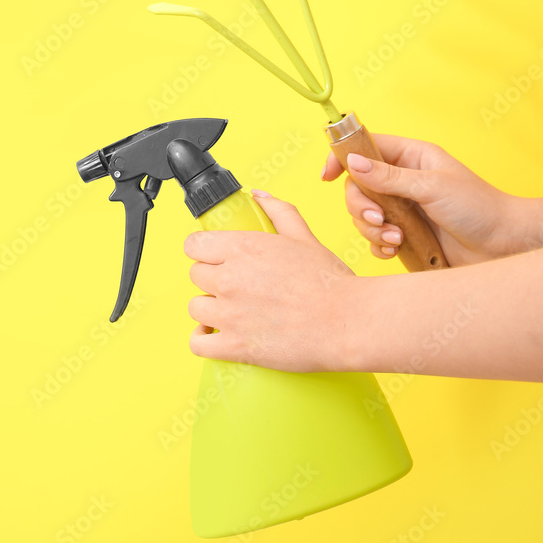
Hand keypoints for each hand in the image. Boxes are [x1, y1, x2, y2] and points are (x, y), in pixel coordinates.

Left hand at [184, 191, 363, 372]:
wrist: (348, 323)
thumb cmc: (330, 283)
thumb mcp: (304, 237)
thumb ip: (278, 211)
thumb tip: (258, 196)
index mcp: (243, 248)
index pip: (194, 245)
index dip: (203, 250)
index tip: (213, 258)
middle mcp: (230, 278)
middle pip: (195, 274)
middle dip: (211, 278)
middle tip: (233, 285)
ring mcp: (230, 314)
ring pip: (195, 307)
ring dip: (209, 308)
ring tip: (229, 310)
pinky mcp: (235, 346)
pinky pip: (197, 343)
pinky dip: (202, 338)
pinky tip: (214, 333)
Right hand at [321, 134, 522, 265]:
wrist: (505, 246)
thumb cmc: (479, 208)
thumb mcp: (431, 186)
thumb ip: (388, 177)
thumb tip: (352, 163)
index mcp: (411, 158)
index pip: (365, 148)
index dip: (342, 158)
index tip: (326, 176)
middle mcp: (403, 181)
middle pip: (357, 187)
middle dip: (361, 206)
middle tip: (379, 219)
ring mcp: (403, 209)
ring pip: (363, 215)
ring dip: (373, 229)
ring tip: (397, 238)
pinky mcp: (405, 235)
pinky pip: (376, 239)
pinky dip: (379, 245)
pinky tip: (396, 250)